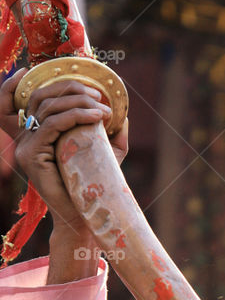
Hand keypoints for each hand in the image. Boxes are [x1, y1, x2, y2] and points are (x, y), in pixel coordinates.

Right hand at [0, 73, 127, 234]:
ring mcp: (27, 146)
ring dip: (78, 102)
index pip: (41, 96)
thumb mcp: (106, 154)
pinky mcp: (32, 156)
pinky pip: (51, 125)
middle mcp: (29, 137)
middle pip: (42, 95)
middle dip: (73, 88)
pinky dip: (75, 116)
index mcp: (40, 132)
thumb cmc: (96, 186)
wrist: (86, 216)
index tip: (92, 86)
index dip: (61, 83)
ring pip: (48, 107)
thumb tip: (123, 112)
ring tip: (103, 110)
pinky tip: (96, 117)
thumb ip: (112, 133)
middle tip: (100, 96)